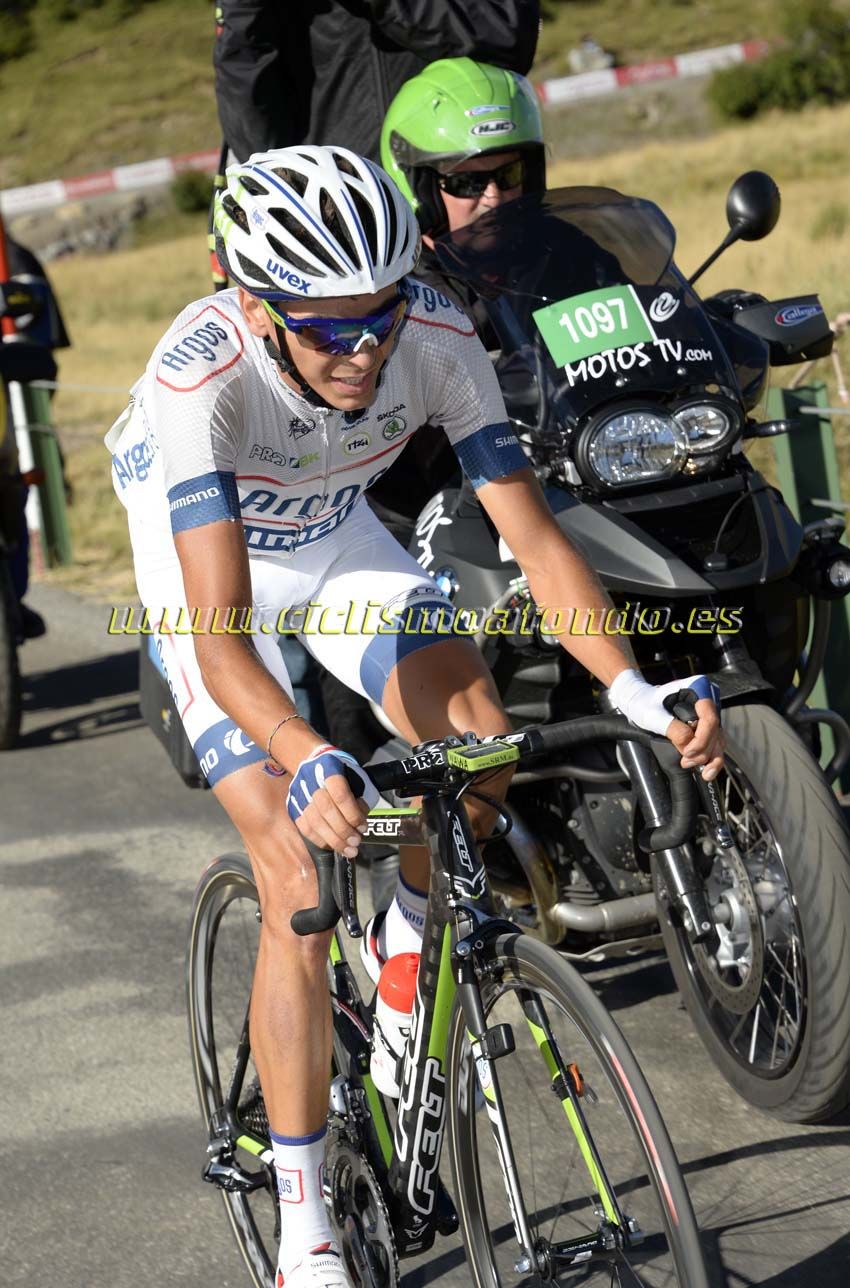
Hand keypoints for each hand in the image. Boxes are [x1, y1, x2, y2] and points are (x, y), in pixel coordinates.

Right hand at [286, 745, 378, 855]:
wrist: (313, 760)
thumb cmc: (341, 771)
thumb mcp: (358, 777)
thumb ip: (362, 798)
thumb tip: (360, 823)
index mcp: (331, 768)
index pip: (341, 795)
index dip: (353, 814)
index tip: (363, 827)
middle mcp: (312, 780)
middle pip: (326, 810)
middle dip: (343, 831)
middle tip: (355, 843)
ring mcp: (300, 793)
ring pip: (314, 821)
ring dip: (332, 840)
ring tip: (347, 850)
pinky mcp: (293, 805)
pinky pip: (304, 827)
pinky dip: (319, 839)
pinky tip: (331, 845)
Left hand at [607, 670, 723, 780]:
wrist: (637, 700)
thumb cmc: (644, 701)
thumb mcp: (654, 715)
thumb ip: (674, 730)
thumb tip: (689, 747)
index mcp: (698, 688)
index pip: (710, 719)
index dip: (702, 739)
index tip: (687, 752)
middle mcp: (706, 701)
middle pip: (716, 731)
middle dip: (703, 751)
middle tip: (686, 762)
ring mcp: (706, 715)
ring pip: (717, 740)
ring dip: (709, 758)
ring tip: (700, 771)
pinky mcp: (703, 727)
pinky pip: (712, 743)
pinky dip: (709, 758)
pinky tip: (705, 770)